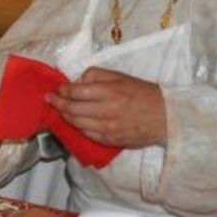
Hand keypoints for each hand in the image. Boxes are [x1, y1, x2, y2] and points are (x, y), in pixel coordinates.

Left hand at [47, 67, 165, 147]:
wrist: (166, 117)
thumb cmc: (143, 93)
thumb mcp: (121, 77)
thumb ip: (96, 76)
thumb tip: (77, 82)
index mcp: (109, 92)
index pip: (75, 92)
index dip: (63, 90)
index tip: (59, 88)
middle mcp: (106, 111)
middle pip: (71, 108)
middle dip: (57, 103)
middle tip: (51, 99)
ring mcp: (107, 128)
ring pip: (75, 123)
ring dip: (64, 115)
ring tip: (60, 109)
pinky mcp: (109, 140)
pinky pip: (86, 133)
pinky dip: (78, 126)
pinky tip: (76, 121)